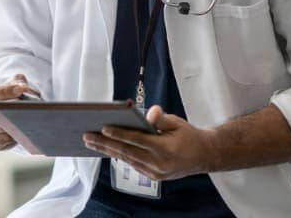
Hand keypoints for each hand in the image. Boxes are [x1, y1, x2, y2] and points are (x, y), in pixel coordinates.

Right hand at [0, 74, 39, 150]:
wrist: (7, 113)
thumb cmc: (11, 97)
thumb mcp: (14, 85)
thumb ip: (18, 82)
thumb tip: (22, 87)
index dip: (4, 92)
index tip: (20, 90)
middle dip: (9, 110)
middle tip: (25, 108)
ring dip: (11, 125)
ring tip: (26, 120)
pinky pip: (0, 141)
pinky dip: (11, 137)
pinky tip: (20, 132)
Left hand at [82, 105, 218, 180]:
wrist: (204, 156)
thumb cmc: (189, 135)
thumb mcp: (177, 123)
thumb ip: (160, 119)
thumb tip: (148, 113)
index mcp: (165, 149)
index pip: (137, 140)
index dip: (119, 134)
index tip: (103, 128)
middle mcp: (159, 164)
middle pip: (126, 152)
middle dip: (104, 144)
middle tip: (86, 136)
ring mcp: (156, 173)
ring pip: (127, 159)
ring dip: (107, 150)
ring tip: (90, 142)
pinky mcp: (154, 177)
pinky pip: (132, 164)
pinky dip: (118, 156)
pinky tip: (106, 149)